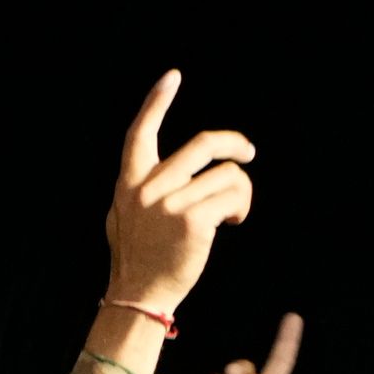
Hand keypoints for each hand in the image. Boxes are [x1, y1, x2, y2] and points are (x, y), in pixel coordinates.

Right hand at [102, 70, 255, 320]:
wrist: (139, 297)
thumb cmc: (138, 259)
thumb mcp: (125, 218)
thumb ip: (143, 189)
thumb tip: (175, 170)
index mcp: (129, 185)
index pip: (139, 135)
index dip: (155, 102)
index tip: (172, 77)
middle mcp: (147, 189)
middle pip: (203, 144)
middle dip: (234, 144)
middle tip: (247, 153)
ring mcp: (170, 204)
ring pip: (226, 175)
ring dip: (239, 192)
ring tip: (232, 213)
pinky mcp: (193, 220)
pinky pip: (233, 195)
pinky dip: (241, 206)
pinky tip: (234, 221)